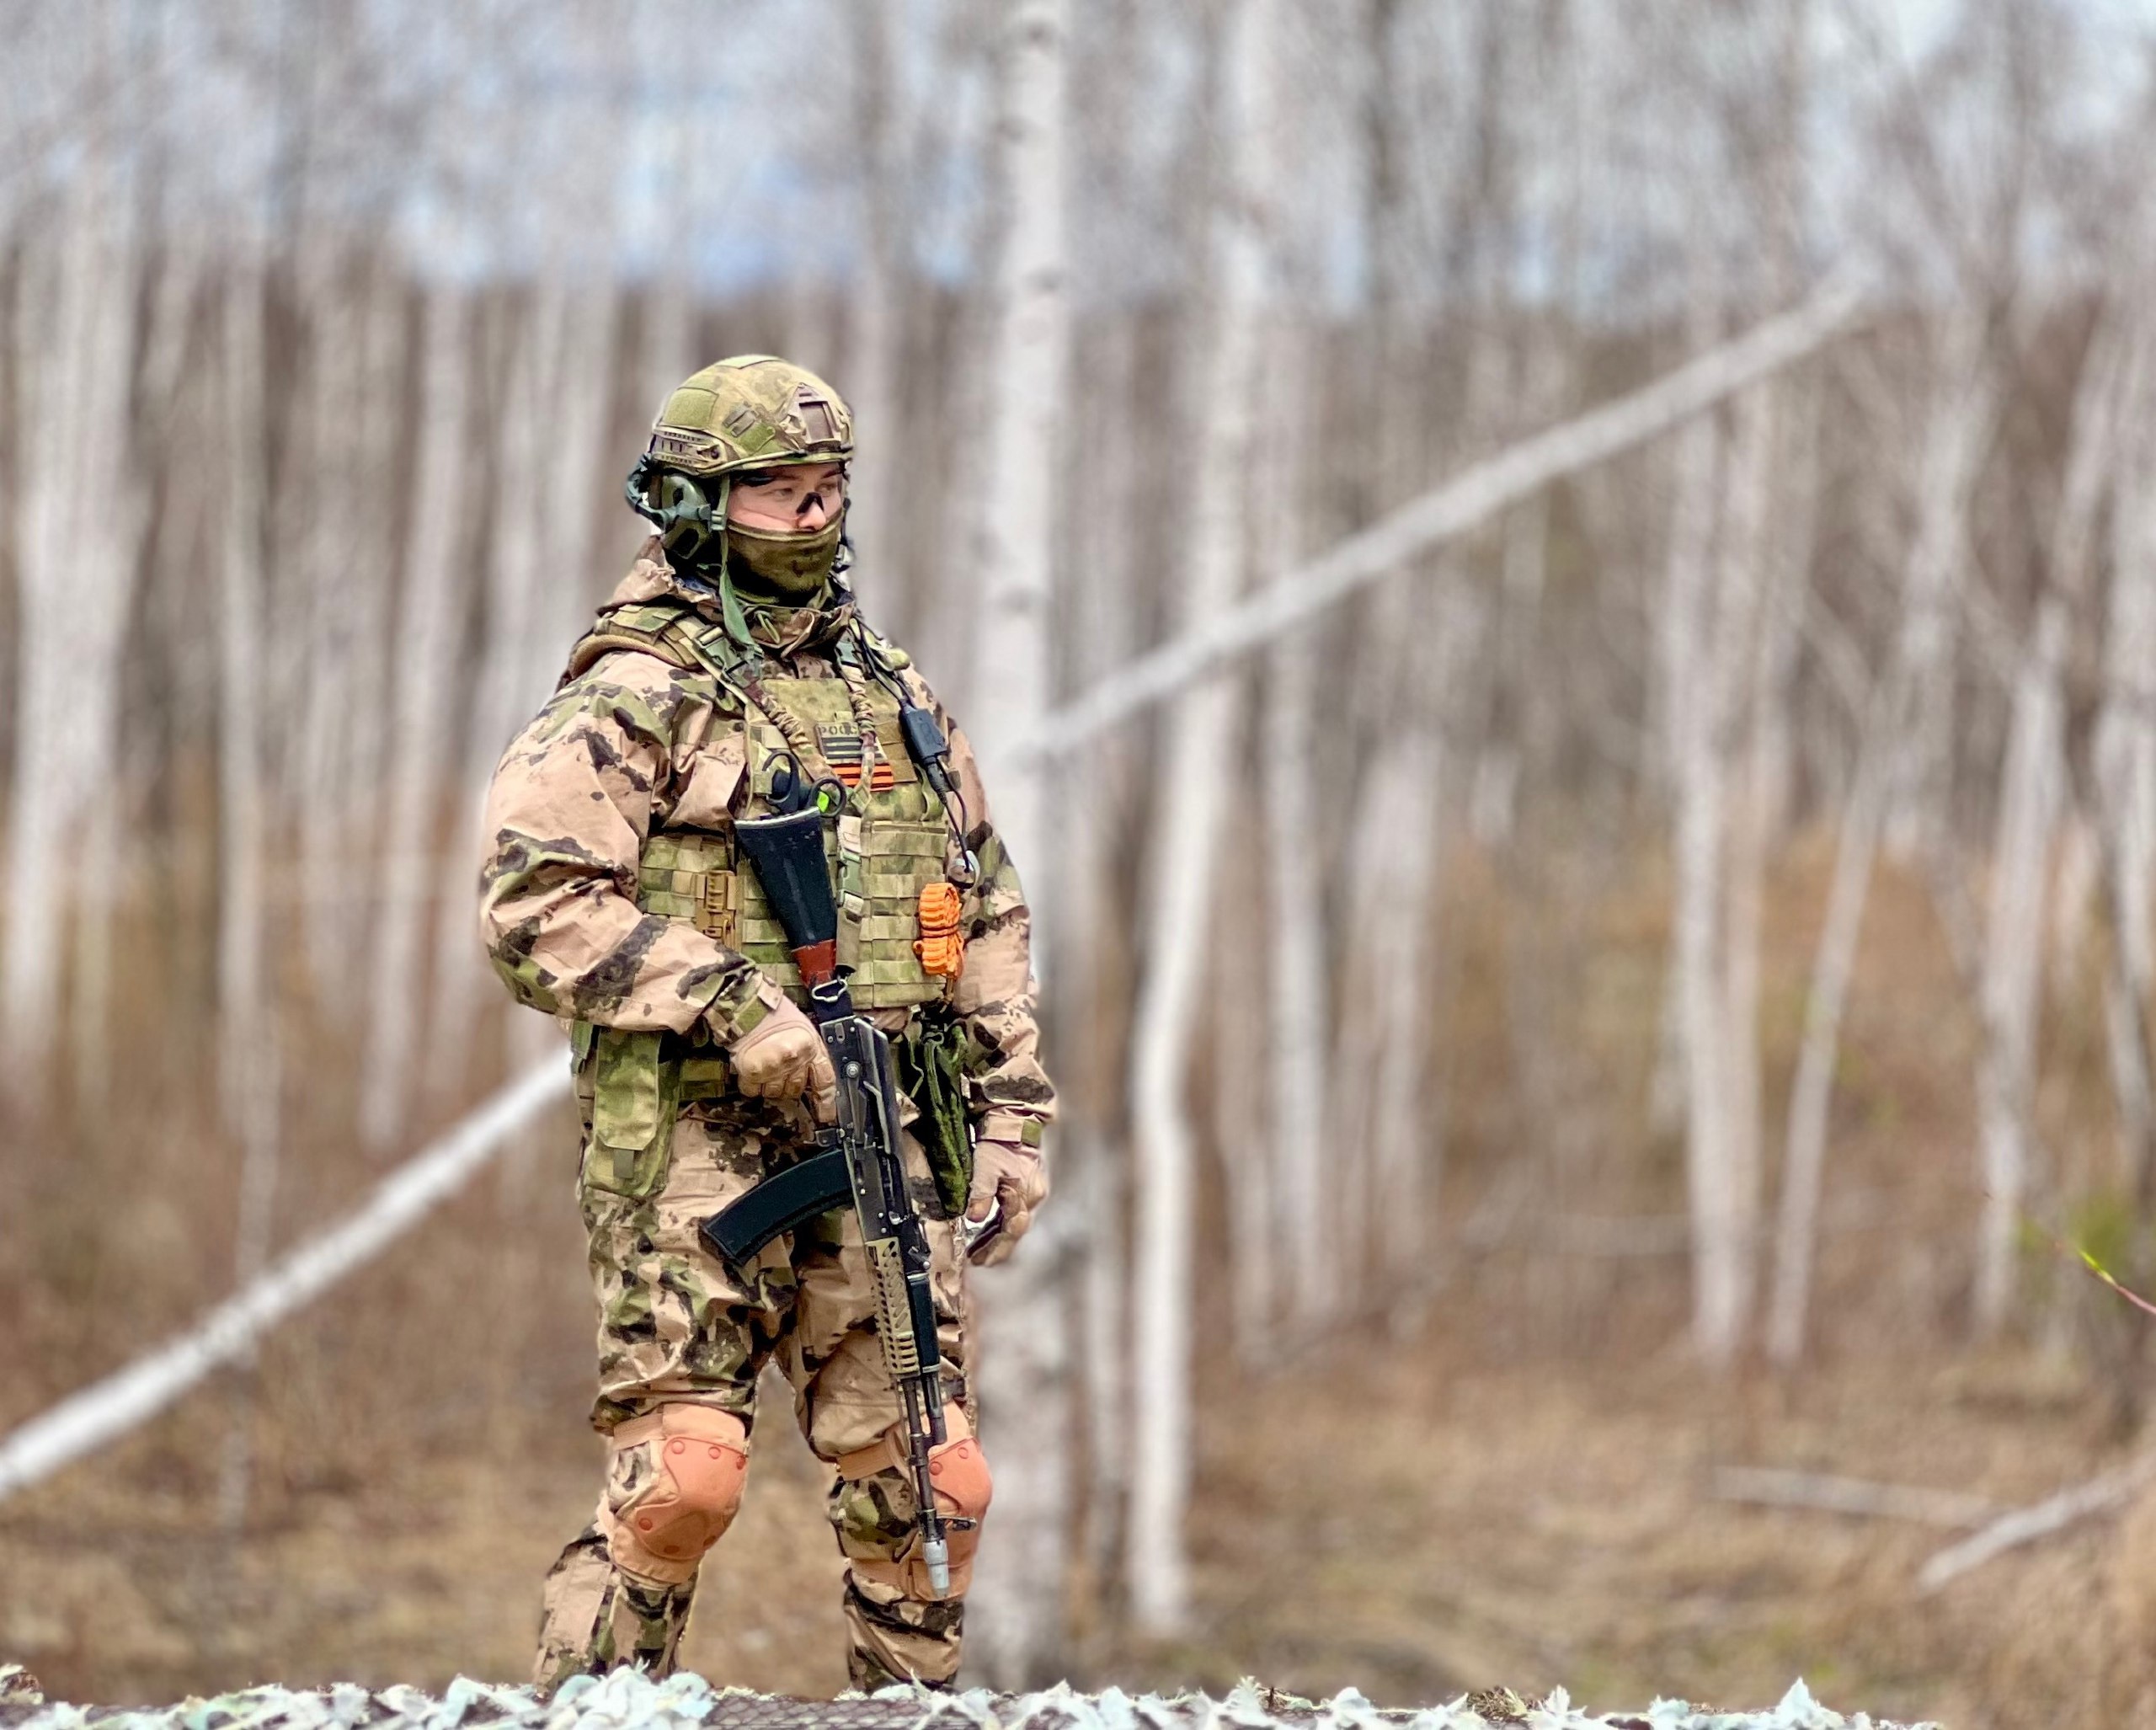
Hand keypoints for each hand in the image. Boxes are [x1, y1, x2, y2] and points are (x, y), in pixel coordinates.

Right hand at [727, 994, 837, 1121]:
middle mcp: (794, 1060)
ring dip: (769, 1083)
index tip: (825, 1116)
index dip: (826, 1102)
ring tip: (766, 1063)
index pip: (825, 1082)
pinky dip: (751, 1084)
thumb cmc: (775, 1014)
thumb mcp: (805, 1030)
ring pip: (774, 1093)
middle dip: (789, 1083)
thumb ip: (811, 1054)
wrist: (747, 1004)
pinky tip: (753, 1068)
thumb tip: (814, 1076)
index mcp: (811, 1048)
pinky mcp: (752, 1071)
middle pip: (795, 1090)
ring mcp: (773, 1067)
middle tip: (781, 1068)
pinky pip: (753, 1091)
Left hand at [965, 1139, 1046, 1266]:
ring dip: (995, 1237)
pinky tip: (987, 1230)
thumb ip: (980, 1194)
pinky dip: (999, 1224)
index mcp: (1023, 1194)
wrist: (1014, 1122)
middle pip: (1014, 1230)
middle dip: (995, 1247)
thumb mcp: (985, 1167)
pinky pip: (1013, 1212)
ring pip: (1013, 1223)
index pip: (1010, 1229)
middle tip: (977, 1260)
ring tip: (978, 1250)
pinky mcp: (1026, 1187)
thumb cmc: (999, 1142)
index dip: (995, 1247)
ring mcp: (1031, 1192)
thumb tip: (973, 1219)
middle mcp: (1032, 1197)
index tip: (980, 1260)